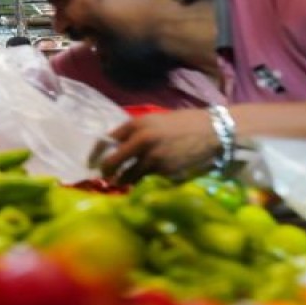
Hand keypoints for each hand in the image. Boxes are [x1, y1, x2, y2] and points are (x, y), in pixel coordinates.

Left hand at [99, 109, 218, 183]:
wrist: (213, 132)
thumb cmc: (184, 124)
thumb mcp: (156, 121)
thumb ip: (135, 132)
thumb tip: (115, 146)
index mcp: (137, 124)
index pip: (107, 140)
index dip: (97, 153)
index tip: (92, 163)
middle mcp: (141, 140)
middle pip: (112, 162)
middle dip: (106, 172)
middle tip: (105, 177)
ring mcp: (153, 158)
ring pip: (128, 176)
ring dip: (124, 181)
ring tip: (122, 183)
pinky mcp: (165, 173)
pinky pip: (148, 181)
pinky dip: (145, 183)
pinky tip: (146, 182)